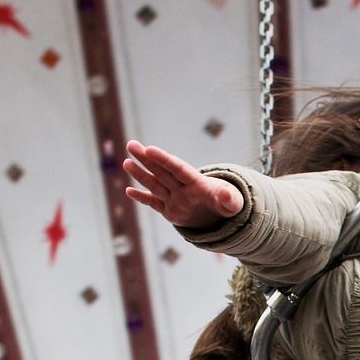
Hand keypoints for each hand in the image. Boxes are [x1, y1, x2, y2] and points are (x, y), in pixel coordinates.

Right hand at [123, 140, 243, 228]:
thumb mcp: (233, 204)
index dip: (164, 159)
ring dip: (141, 174)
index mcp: (197, 183)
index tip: (150, 149)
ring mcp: (175, 199)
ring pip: (155, 185)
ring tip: (126, 162)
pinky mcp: (170, 211)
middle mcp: (183, 188)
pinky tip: (128, 190)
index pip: (178, 169)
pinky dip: (142, 198)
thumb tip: (227, 194)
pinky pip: (154, 203)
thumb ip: (229, 199)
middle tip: (131, 145)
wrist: (221, 215)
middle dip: (147, 159)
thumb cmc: (228, 204)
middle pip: (162, 171)